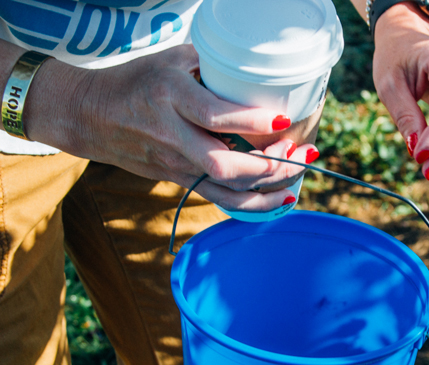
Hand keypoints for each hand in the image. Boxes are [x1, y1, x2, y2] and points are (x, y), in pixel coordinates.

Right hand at [27, 44, 316, 211]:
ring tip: (299, 176)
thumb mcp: (171, 61)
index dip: (253, 121)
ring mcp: (175, 163)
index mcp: (170, 95)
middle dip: (271, 164)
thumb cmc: (138, 80)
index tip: (283, 119)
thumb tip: (262, 76)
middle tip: (302, 152)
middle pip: (226, 163)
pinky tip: (282, 198)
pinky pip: (221, 199)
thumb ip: (213, 69)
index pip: (214, 115)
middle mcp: (172, 134)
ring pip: (227, 187)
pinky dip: (255, 204)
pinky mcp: (179, 180)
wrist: (90, 115)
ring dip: (269, 187)